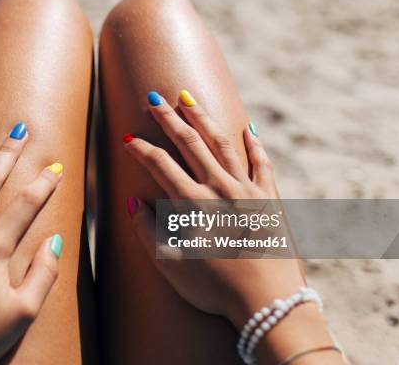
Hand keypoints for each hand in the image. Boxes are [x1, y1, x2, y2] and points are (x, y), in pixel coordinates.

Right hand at [123, 90, 303, 325]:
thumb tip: (134, 203)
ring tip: (189, 98)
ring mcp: (247, 190)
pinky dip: (254, 145)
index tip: (128, 139)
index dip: (140, 149)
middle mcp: (219, 188)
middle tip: (154, 98)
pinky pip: (262, 163)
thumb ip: (148, 233)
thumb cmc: (216, 289)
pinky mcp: (270, 198)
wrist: (269, 301)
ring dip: (203, 118)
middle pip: (189, 143)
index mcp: (192, 204)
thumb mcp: (172, 267)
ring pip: (222, 143)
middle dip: (168, 118)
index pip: (159, 165)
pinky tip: (248, 129)